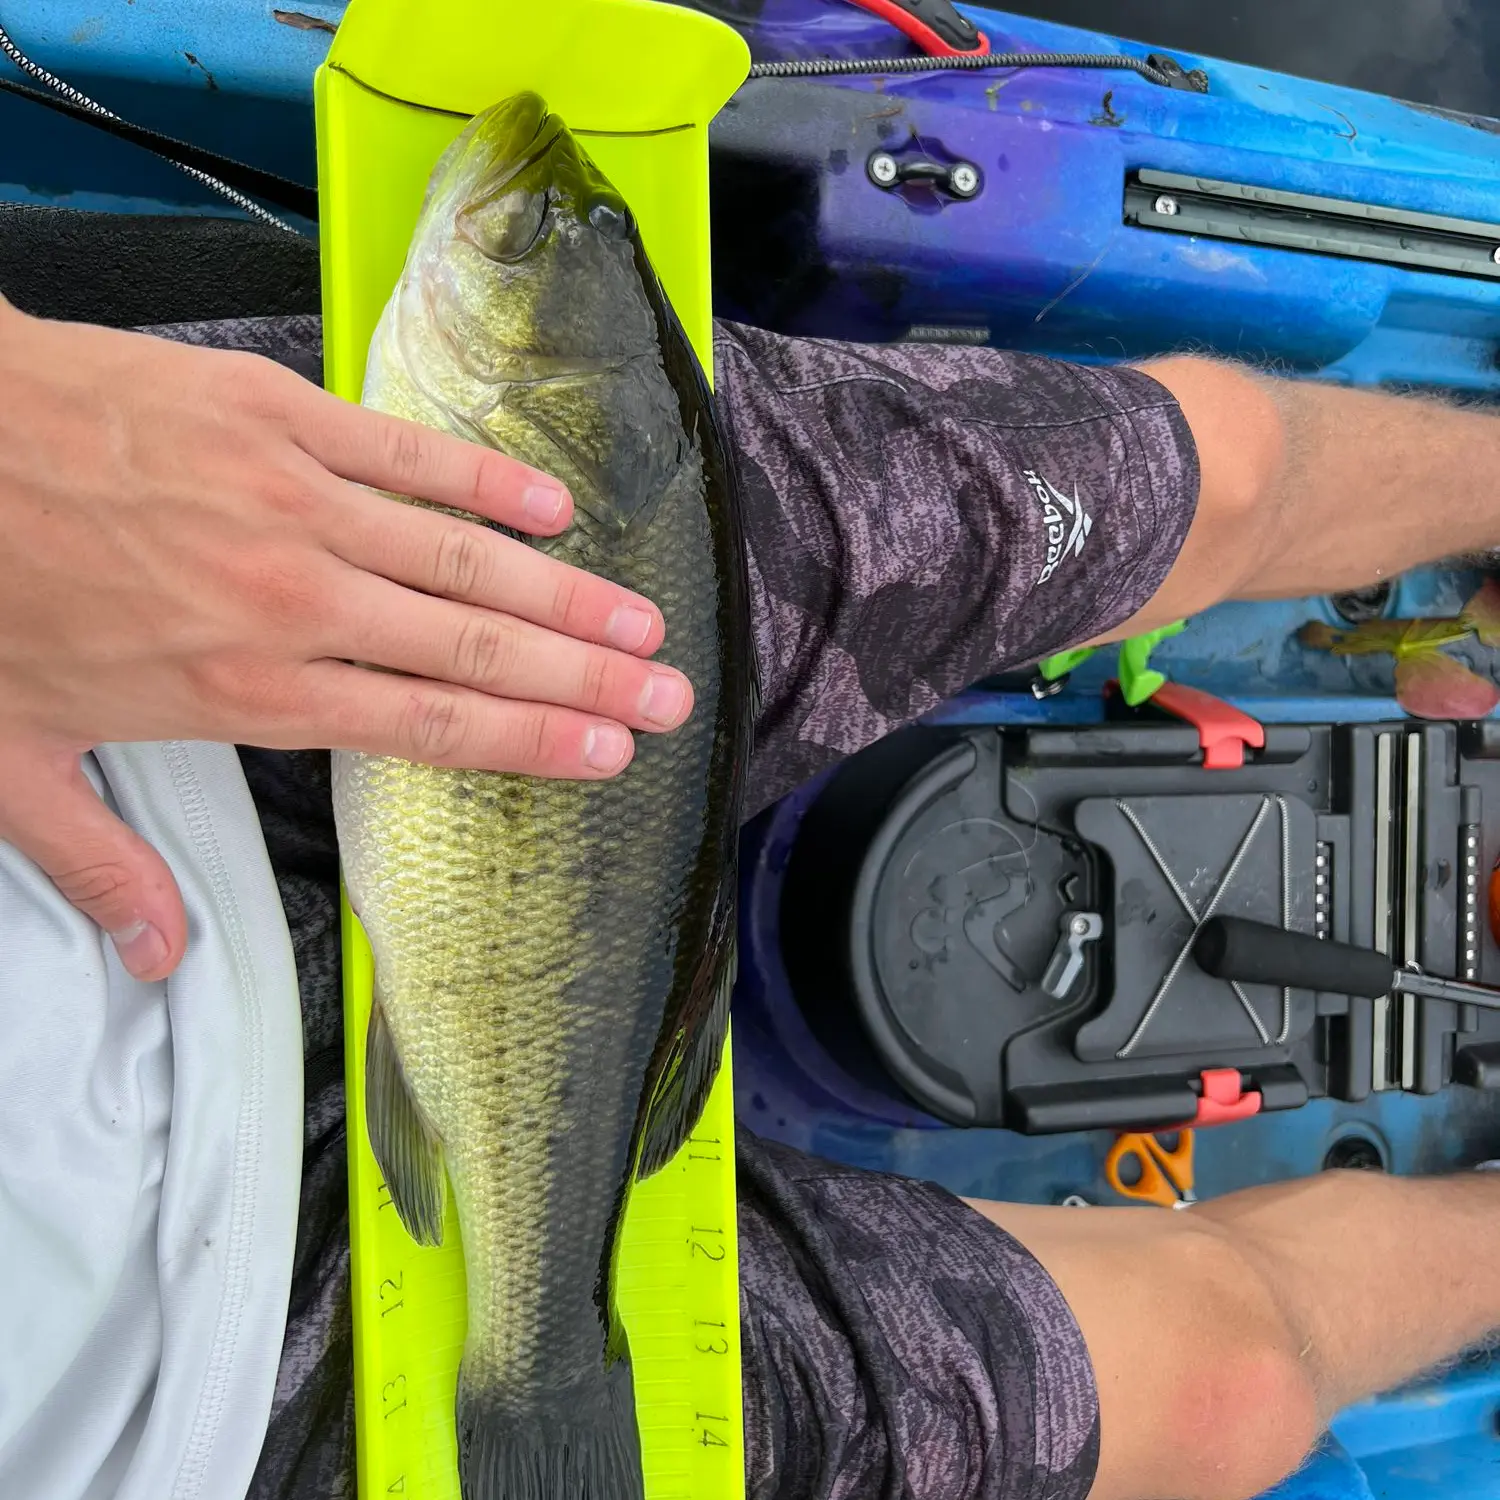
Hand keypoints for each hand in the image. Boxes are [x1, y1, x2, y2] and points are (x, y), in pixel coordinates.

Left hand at [0, 301, 692, 979]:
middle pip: (473, 649)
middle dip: (587, 678)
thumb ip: (104, 866)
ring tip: (643, 621)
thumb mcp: (12, 763)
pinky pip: (408, 453)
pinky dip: (485, 485)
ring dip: (564, 594)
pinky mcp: (276, 415)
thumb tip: (159, 960)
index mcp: (242, 688)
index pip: (427, 724)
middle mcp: (293, 600)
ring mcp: (292, 500)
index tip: (610, 753)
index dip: (531, 741)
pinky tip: (551, 511)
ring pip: (461, 559)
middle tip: (673, 696)